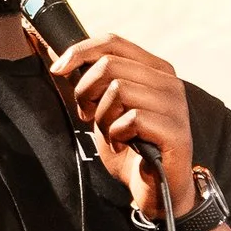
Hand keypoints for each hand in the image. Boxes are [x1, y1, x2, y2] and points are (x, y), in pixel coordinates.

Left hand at [49, 35, 194, 223]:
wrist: (155, 189)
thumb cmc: (130, 147)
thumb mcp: (105, 108)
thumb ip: (89, 83)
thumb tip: (56, 56)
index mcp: (156, 69)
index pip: (113, 42)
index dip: (80, 51)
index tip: (58, 70)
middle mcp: (170, 82)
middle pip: (110, 65)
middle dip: (87, 91)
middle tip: (89, 115)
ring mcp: (175, 106)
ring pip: (118, 89)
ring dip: (103, 117)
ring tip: (111, 134)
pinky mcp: (175, 131)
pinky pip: (131, 118)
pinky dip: (117, 134)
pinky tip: (123, 145)